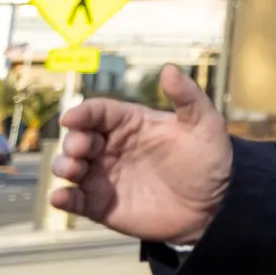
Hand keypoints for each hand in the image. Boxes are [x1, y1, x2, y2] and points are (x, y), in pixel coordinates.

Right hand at [51, 64, 232, 244]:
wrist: (214, 205)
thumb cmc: (209, 160)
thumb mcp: (206, 124)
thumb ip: (188, 97)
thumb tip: (169, 69)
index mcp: (132, 124)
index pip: (99, 112)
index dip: (83, 112)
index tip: (72, 118)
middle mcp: (112, 147)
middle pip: (79, 137)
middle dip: (73, 140)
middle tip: (80, 148)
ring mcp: (104, 176)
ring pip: (69, 166)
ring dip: (63, 165)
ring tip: (73, 169)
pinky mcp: (100, 205)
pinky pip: (73, 200)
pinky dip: (62, 198)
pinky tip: (61, 197)